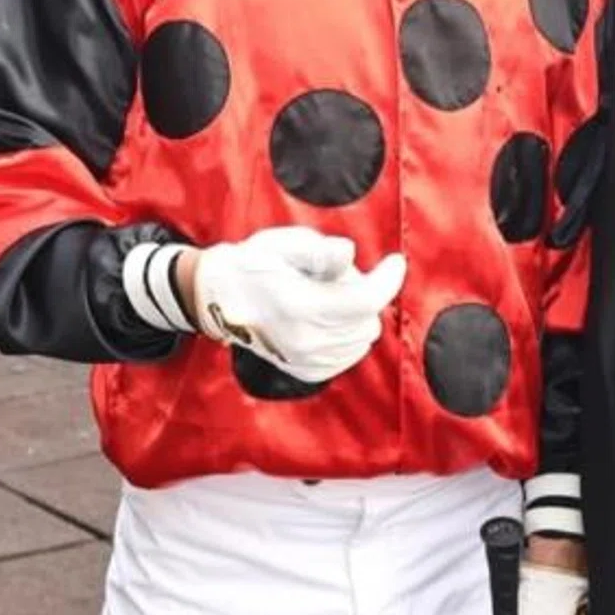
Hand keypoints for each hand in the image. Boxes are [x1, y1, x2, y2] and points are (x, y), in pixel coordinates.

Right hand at [183, 228, 405, 381]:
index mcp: (298, 306)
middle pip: (368, 319)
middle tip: (333, 276)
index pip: (364, 301)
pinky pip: (350, 353)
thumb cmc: (253, 263)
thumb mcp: (283, 244)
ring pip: (362, 338)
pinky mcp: (306, 370)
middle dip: (363, 292)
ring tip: (323, 296)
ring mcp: (304, 360)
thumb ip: (318, 250)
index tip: (394, 261)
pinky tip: (325, 317)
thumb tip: (348, 254)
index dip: (388, 280)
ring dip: (355, 314)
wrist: (219, 297)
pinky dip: (348, 334)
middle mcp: (304, 340)